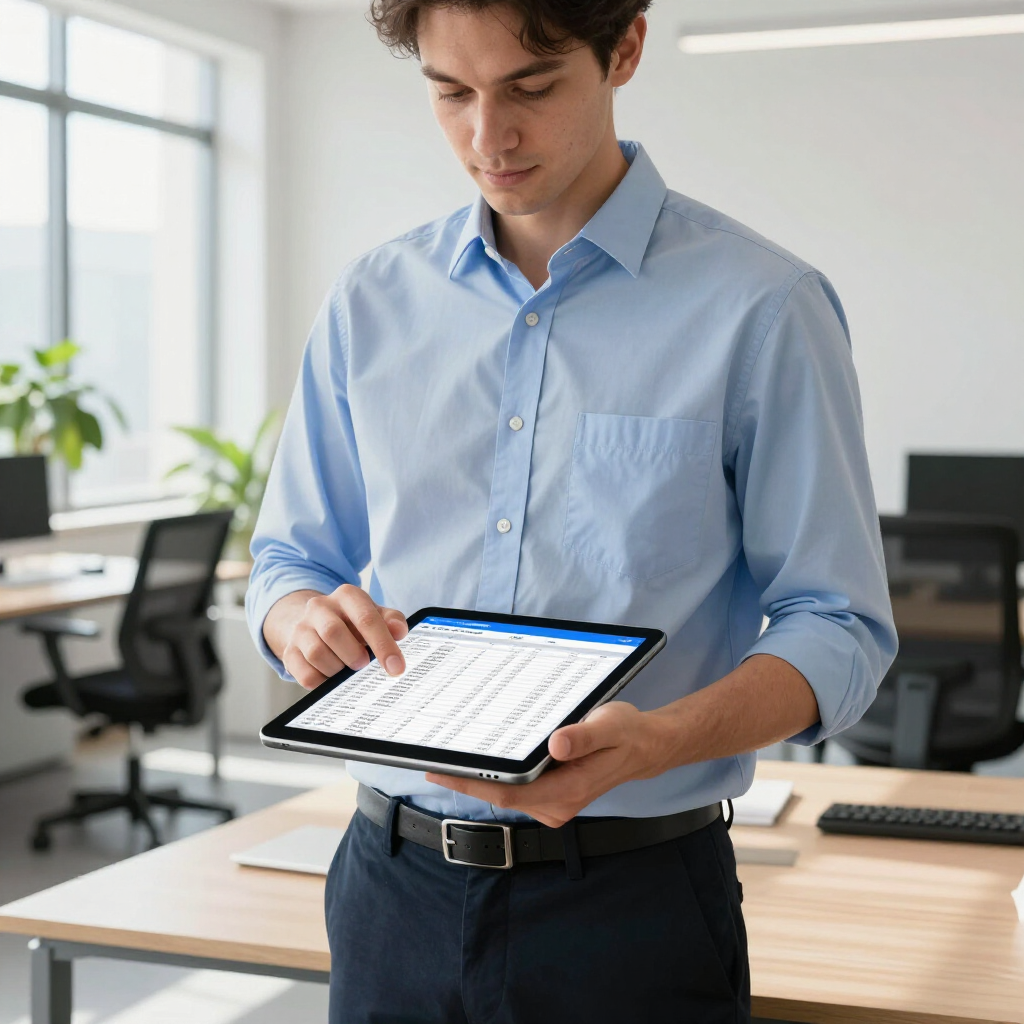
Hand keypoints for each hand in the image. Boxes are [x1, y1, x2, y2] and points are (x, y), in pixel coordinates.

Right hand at [265, 584, 407, 689]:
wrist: (316, 624)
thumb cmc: (353, 622)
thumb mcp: (375, 614)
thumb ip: (391, 620)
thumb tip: (399, 631)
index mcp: (346, 595)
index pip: (366, 618)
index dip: (383, 645)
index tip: (396, 667)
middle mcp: (320, 607)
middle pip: (333, 632)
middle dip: (353, 654)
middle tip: (363, 664)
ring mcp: (301, 629)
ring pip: (316, 653)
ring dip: (337, 668)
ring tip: (346, 669)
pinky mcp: (290, 651)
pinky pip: (304, 673)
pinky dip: (322, 681)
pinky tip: (331, 677)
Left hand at [426, 701, 666, 827]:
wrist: (643, 746)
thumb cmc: (626, 734)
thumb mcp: (610, 725)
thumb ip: (584, 735)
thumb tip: (556, 746)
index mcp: (568, 791)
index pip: (508, 793)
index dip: (471, 784)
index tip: (440, 768)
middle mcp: (557, 805)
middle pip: (500, 796)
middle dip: (466, 779)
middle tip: (430, 755)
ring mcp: (552, 803)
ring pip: (506, 794)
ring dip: (479, 778)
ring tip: (449, 753)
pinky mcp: (550, 795)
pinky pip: (516, 789)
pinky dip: (496, 776)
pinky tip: (482, 757)